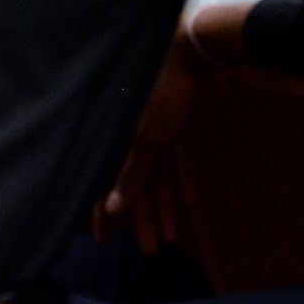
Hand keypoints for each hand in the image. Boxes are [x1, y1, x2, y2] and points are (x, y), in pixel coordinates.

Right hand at [96, 5, 244, 253]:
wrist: (200, 54)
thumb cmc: (166, 92)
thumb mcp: (147, 136)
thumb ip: (131, 171)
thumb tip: (113, 208)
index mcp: (116, 136)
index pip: (104, 181)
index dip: (102, 211)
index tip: (103, 240)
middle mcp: (131, 135)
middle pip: (134, 184)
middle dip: (141, 218)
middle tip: (149, 249)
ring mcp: (156, 131)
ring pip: (157, 177)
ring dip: (163, 207)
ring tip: (171, 238)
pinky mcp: (178, 126)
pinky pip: (177, 162)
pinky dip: (182, 183)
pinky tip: (189, 207)